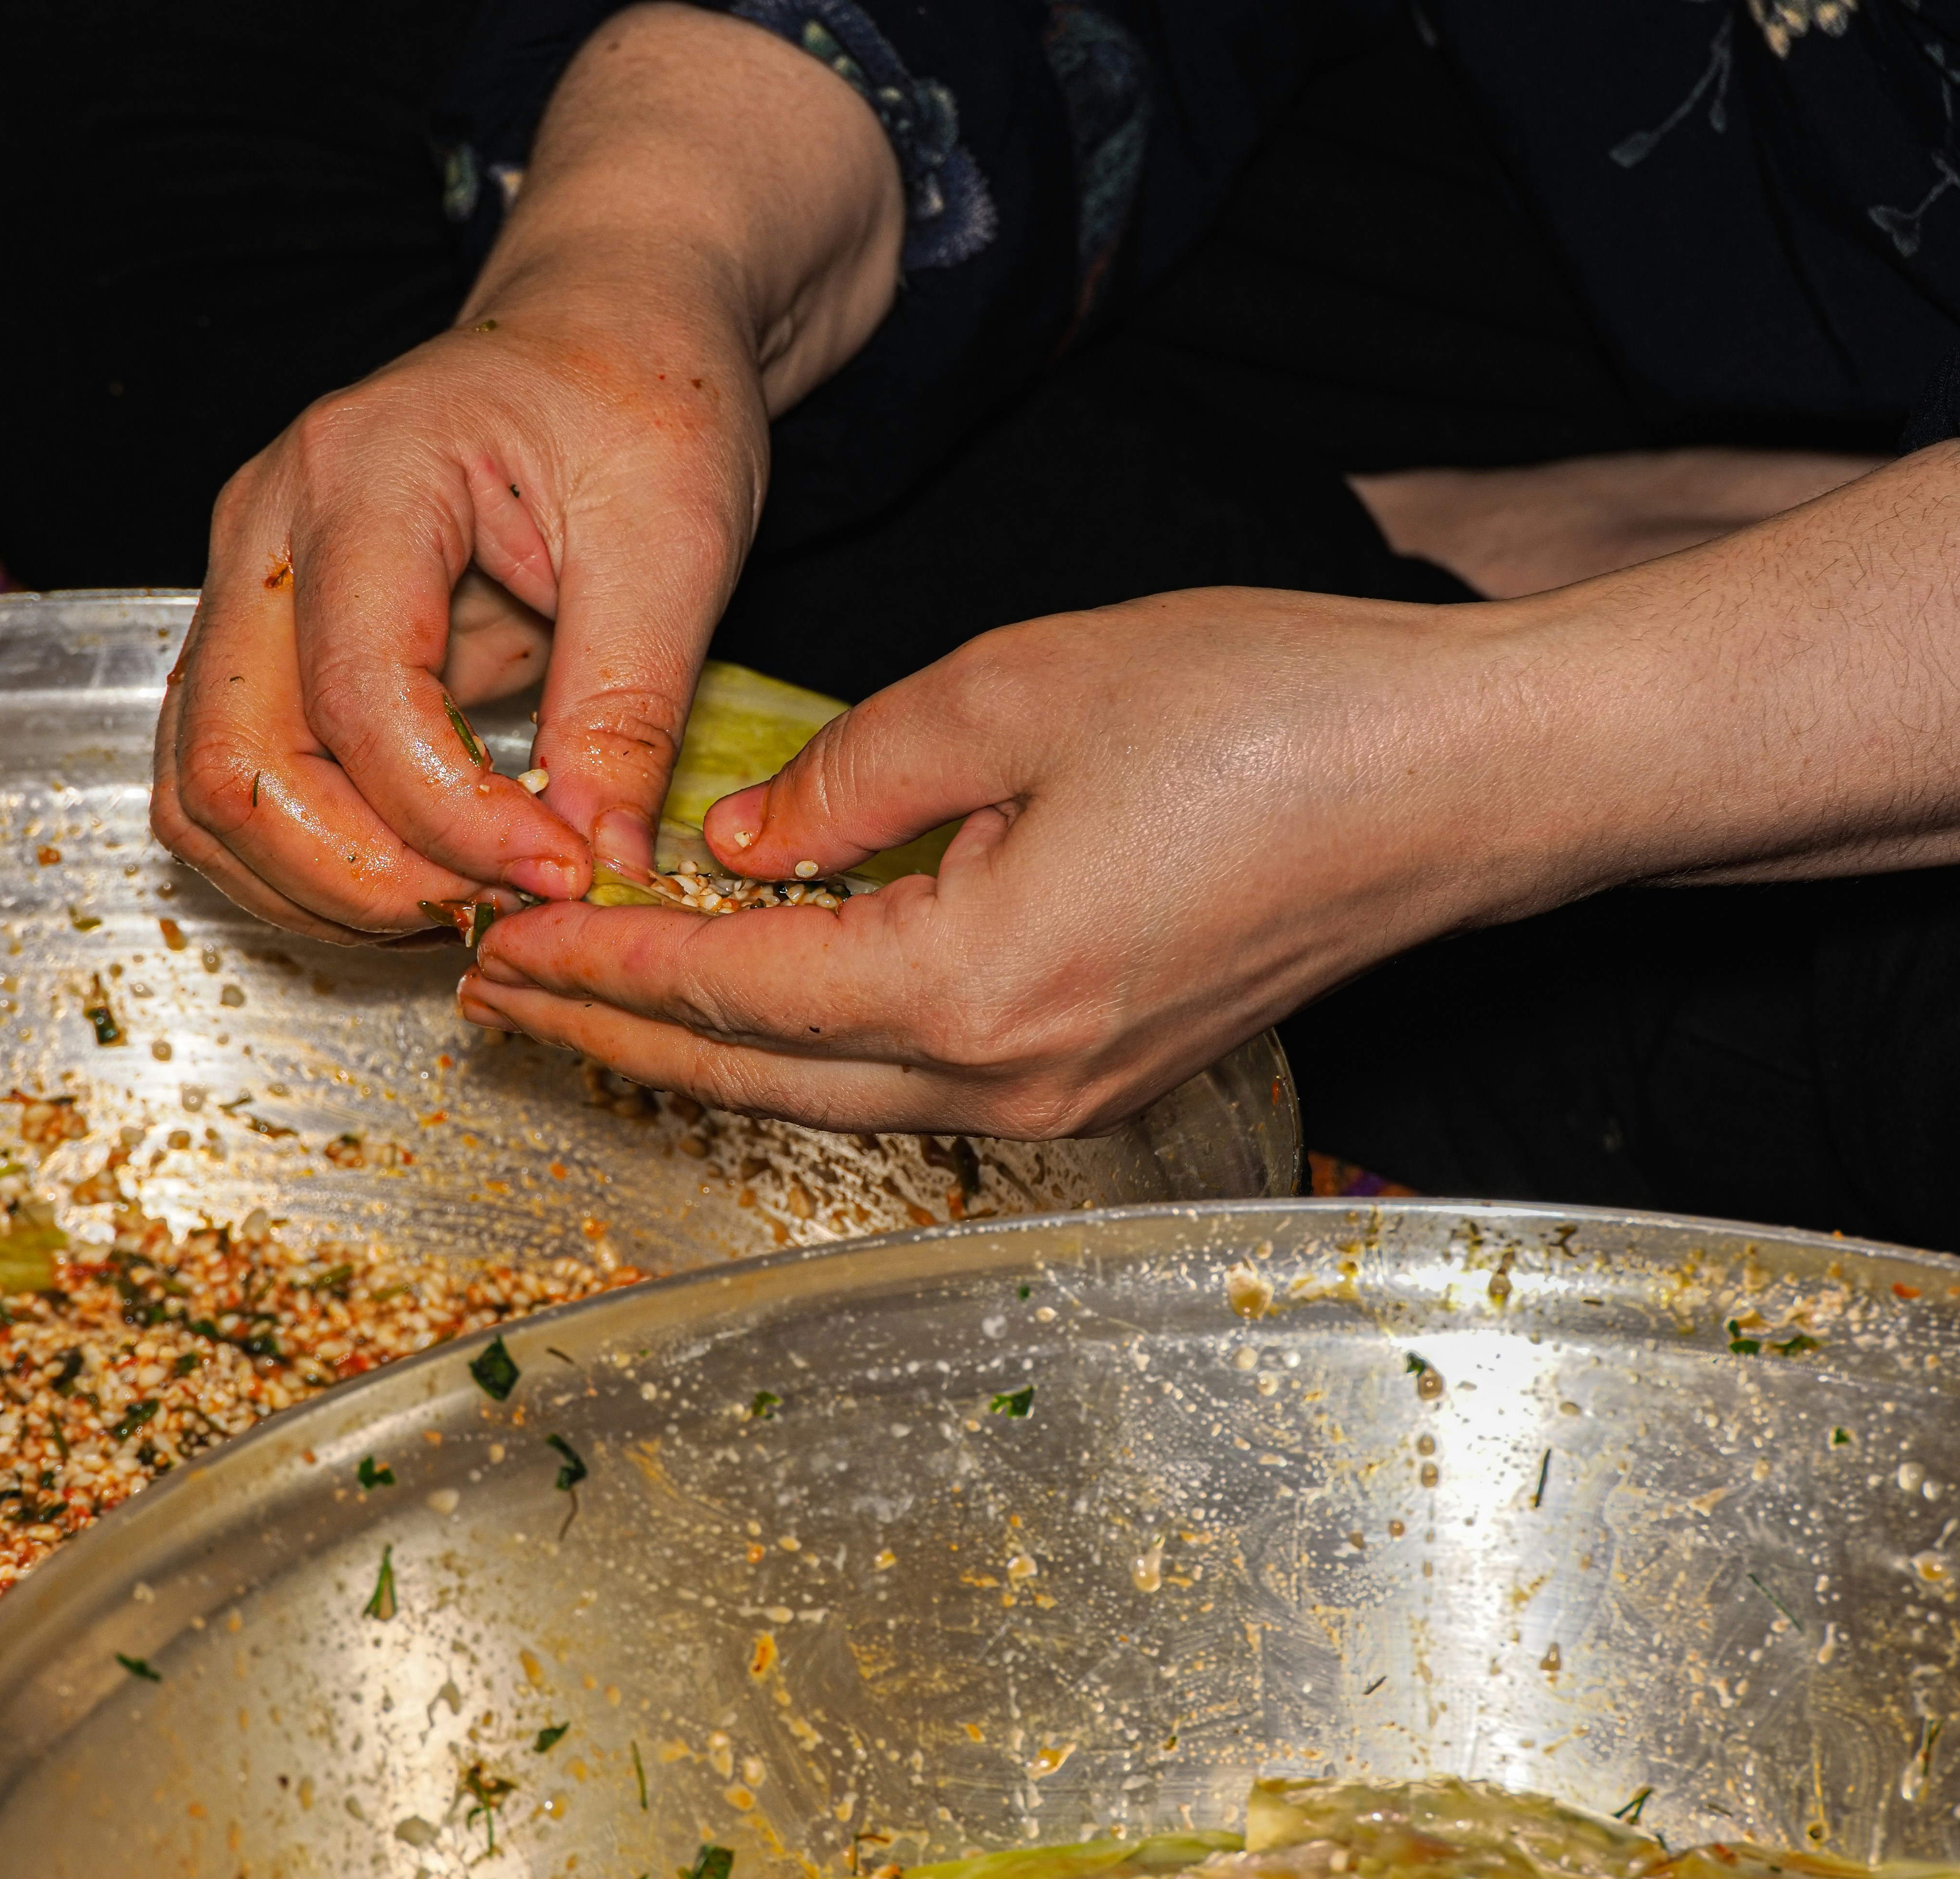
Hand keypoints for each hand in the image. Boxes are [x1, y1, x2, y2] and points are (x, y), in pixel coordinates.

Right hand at [151, 3, 900, 943]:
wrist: (607, 329)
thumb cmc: (643, 395)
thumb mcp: (676, 539)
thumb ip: (627, 710)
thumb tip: (599, 870)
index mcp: (366, 472)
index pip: (359, 696)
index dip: (453, 819)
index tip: (565, 872)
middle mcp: (267, 526)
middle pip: (234, 761)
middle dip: (362, 878)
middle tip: (499, 912)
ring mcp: (247, 583)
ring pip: (204, 792)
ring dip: (322, 886)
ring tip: (465, 904)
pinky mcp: (264, 639)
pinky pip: (232, 781)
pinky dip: (309, 859)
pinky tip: (421, 874)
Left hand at [460, 448, 1959, 1136]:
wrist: (1471, 782)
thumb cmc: (1274, 713)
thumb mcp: (1026, 688)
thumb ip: (856, 775)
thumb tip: (743, 841)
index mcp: (974, 986)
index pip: (734, 989)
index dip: (605, 963)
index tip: (501, 944)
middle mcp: (1013, 1081)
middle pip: (762, 1076)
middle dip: (621, 1035)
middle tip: (502, 997)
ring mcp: (1070, 1096)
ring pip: (837, 1092)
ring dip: (711, 1047)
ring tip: (600, 1000)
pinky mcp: (1112, 1072)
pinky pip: (921, 1078)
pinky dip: (818, 1043)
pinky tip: (767, 995)